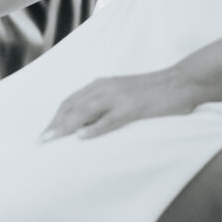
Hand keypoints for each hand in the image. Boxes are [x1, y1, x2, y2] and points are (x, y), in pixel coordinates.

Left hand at [41, 70, 200, 141]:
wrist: (180, 81)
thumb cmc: (152, 91)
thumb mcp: (122, 93)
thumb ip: (104, 103)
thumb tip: (86, 122)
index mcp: (101, 84)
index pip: (70, 100)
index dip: (56, 116)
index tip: (46, 130)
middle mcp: (105, 88)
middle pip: (72, 105)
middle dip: (55, 123)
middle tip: (42, 139)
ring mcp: (118, 97)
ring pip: (85, 111)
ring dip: (65, 126)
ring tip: (51, 139)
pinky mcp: (133, 108)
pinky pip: (109, 120)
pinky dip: (93, 128)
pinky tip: (81, 137)